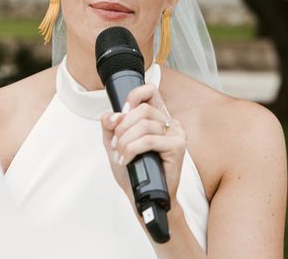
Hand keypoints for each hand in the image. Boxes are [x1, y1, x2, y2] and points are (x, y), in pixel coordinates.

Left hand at [100, 84, 186, 203]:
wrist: (143, 196)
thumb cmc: (133, 169)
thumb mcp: (114, 143)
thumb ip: (109, 126)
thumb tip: (113, 115)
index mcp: (157, 117)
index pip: (150, 91)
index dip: (133, 96)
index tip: (121, 114)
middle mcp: (170, 122)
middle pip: (143, 109)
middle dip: (123, 127)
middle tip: (115, 145)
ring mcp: (176, 134)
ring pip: (145, 125)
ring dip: (125, 141)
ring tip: (120, 155)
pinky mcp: (178, 147)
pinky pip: (149, 140)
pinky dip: (132, 149)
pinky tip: (126, 159)